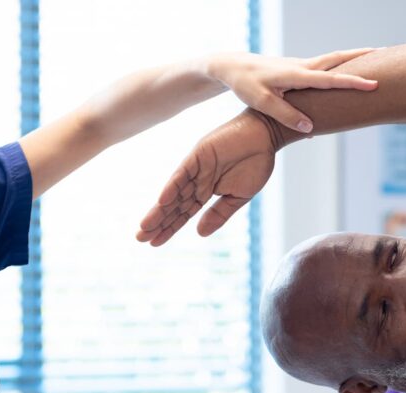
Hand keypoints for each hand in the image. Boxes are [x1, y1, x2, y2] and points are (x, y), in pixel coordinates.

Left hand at [138, 110, 275, 245]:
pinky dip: (172, 187)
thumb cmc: (255, 163)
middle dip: (158, 222)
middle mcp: (197, 180)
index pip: (184, 213)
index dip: (169, 227)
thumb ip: (219, 214)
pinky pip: (182, 173)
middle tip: (140, 238)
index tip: (154, 243)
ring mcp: (196, 168)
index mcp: (206, 191)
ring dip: (159, 209)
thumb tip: (199, 233)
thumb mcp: (238, 197)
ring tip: (144, 226)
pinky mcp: (198, 155)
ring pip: (174, 192)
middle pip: (174, 205)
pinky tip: (161, 201)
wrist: (266, 136)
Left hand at [211, 49, 377, 132]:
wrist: (232, 67)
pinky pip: (325, 69)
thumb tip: (311, 129)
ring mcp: (301, 67)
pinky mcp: (298, 71)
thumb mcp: (263, 103)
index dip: (353, 82)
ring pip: (333, 61)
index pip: (331, 79)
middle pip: (338, 59)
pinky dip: (341, 69)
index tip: (374, 84)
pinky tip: (349, 78)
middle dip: (361, 57)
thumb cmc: (245, 85)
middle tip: (385, 54)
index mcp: (297, 74)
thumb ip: (287, 115)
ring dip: (353, 60)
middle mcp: (302, 66)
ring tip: (374, 60)